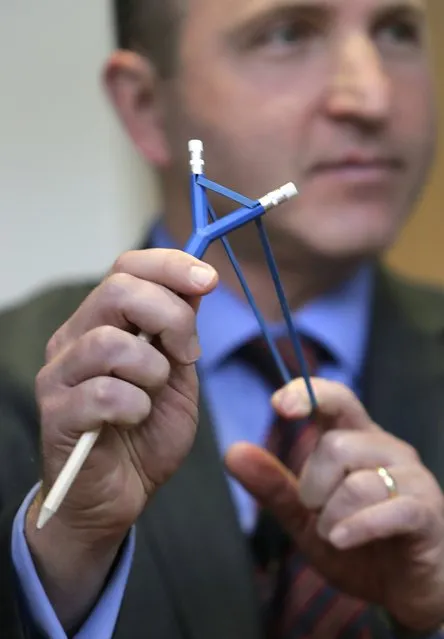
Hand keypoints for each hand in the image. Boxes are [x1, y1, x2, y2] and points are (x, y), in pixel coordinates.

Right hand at [25, 248, 217, 628]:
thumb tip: (196, 283)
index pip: (126, 268)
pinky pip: (104, 393)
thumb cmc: (147, 433)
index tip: (208, 279)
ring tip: (154, 395)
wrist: (120, 495)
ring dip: (152, 370)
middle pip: (117, 291)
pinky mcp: (56, 415)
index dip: (169, 265)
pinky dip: (136, 407)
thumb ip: (181, 333)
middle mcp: (74, 339)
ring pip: (110, 342)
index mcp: (103, 323)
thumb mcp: (178, 376)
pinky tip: (135, 421)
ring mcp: (59, 375)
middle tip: (188, 353)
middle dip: (170, 316)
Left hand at [226, 378, 443, 632]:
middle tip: (317, 512)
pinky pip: (388, 510)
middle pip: (336, 445)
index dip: (308, 394)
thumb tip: (232, 451)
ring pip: (357, 482)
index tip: (278, 405)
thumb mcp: (304, 517)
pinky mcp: (426, 512)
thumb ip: (273, 485)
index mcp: (357, 441)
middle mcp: (387, 450)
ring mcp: (412, 479)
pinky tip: (342, 541)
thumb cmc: (356, 544)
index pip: (336, 399)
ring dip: (332, 517)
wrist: (405, 589)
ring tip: (336, 536)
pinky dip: (356, 529)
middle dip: (312, 485)